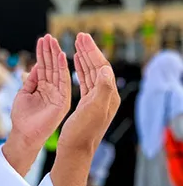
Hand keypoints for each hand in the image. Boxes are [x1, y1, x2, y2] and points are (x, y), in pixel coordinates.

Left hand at [3, 35, 69, 174]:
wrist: (24, 134)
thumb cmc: (22, 117)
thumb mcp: (24, 93)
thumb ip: (31, 80)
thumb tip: (35, 66)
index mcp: (44, 87)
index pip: (44, 66)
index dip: (43, 53)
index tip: (43, 39)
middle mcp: (53, 89)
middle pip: (51, 66)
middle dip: (49, 51)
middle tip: (48, 36)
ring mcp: (58, 94)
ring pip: (57, 71)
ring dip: (55, 55)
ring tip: (53, 41)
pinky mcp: (63, 100)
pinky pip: (64, 81)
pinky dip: (62, 68)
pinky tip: (61, 55)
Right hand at [58, 33, 119, 156]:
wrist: (76, 149)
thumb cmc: (83, 131)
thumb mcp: (94, 108)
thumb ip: (102, 87)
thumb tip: (105, 68)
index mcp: (108, 95)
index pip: (102, 66)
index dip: (92, 51)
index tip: (83, 38)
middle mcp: (105, 95)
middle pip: (97, 66)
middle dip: (88, 50)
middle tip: (80, 36)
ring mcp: (96, 99)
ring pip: (90, 72)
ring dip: (84, 57)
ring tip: (77, 44)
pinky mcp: (87, 104)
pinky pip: (85, 81)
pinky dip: (80, 69)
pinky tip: (75, 63)